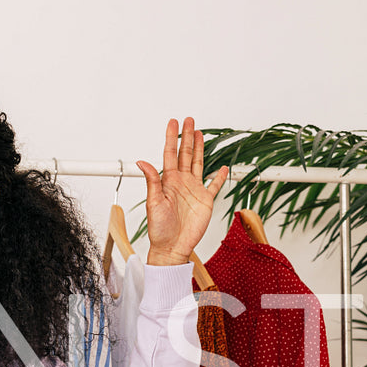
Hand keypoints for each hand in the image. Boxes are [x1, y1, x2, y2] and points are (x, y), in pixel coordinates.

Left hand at [136, 117, 229, 265]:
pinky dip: (220, 177)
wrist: (172, 246)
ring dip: (200, 149)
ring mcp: (194, 190)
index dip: (171, 138)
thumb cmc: (159, 229)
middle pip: (186, 154)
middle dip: (187, 137)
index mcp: (168, 181)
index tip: (172, 123)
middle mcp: (181, 182)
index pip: (170, 154)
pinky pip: (215, 185)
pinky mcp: (205, 201)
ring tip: (200, 134)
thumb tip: (142, 162)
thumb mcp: (153, 203)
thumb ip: (152, 181)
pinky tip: (223, 168)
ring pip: (199, 164)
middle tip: (188, 120)